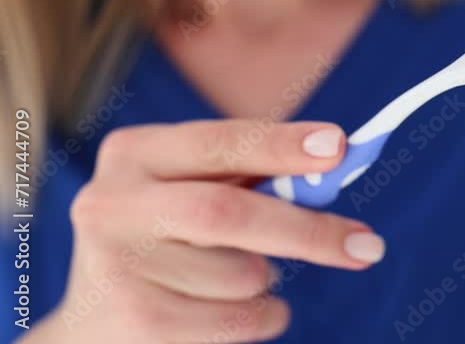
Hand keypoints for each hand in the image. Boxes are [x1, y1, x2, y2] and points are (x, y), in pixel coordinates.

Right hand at [20, 121, 385, 343]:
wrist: (96, 322)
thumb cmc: (172, 239)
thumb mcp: (196, 190)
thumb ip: (256, 176)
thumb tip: (338, 161)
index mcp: (134, 153)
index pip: (218, 141)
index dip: (280, 144)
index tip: (339, 147)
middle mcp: (113, 203)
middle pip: (228, 213)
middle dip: (307, 230)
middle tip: (369, 246)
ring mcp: (116, 266)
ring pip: (243, 273)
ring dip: (270, 279)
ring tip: (245, 276)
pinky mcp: (134, 323)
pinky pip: (238, 319)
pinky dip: (263, 315)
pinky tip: (237, 309)